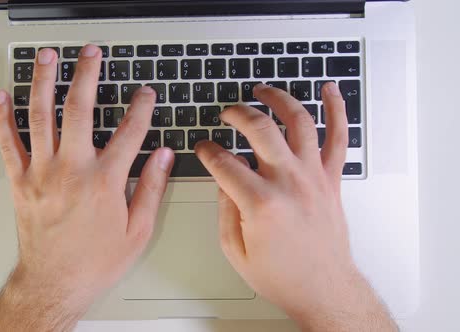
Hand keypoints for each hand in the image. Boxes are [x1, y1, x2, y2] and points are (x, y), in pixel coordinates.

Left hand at [0, 45, 173, 330]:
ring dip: (44, 82)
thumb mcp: (137, 231)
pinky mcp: (20, 182)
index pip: (129, 132)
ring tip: (47, 58)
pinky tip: (2, 97)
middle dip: (87, 75)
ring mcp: (42, 173)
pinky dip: (3, 118)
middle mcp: (72, 170)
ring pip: (40, 117)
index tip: (145, 94)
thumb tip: (162, 156)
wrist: (54, 284)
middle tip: (91, 54)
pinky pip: (8, 143)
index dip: (140, 108)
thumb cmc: (94, 262)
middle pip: (79, 110)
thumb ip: (152, 189)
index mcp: (105, 182)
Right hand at [195, 83, 396, 330]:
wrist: (323, 289)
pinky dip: (337, 109)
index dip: (208, 151)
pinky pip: (338, 137)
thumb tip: (224, 179)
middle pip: (259, 129)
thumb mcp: (235, 250)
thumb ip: (225, 209)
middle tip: (227, 113)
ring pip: (299, 122)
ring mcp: (313, 177)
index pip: (224, 162)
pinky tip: (330, 90)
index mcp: (260, 204)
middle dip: (237, 113)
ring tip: (263, 91)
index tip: (203, 148)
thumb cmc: (282, 276)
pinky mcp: (331, 179)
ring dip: (279, 99)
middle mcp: (288, 183)